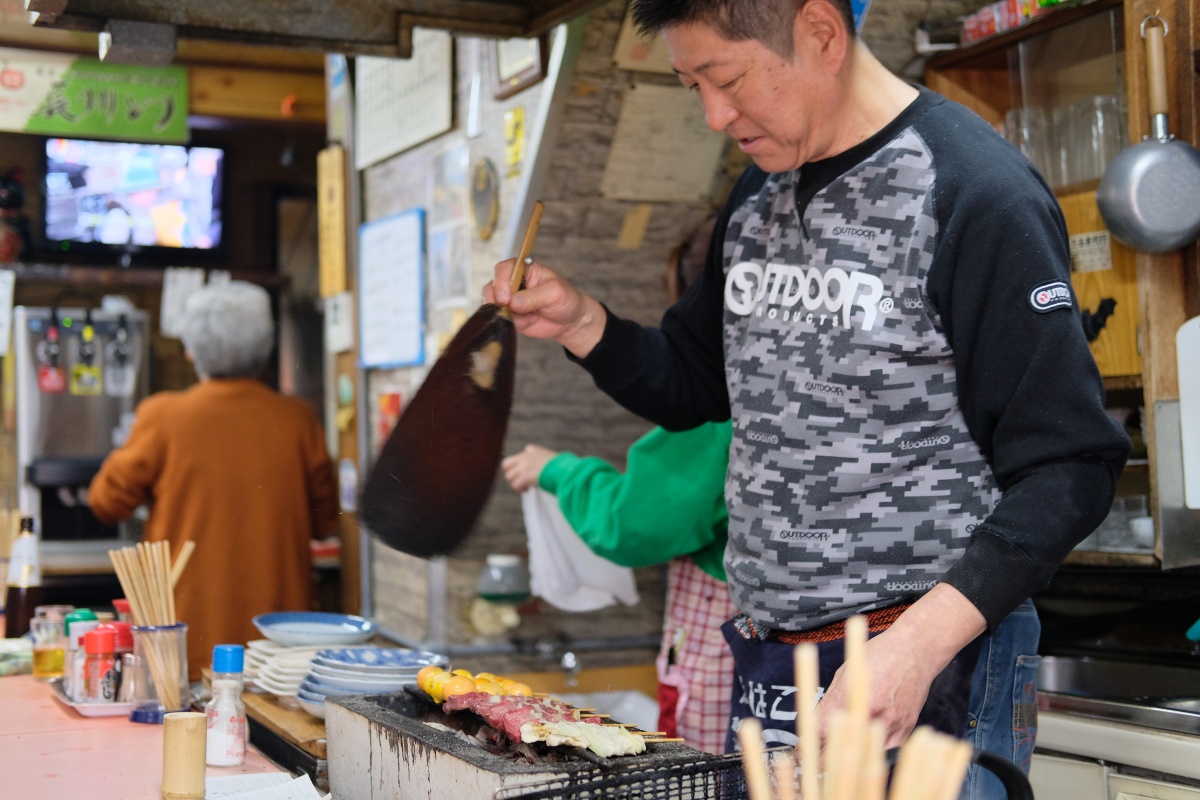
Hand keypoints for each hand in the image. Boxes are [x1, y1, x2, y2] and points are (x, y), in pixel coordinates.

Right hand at [483, 258, 606, 357]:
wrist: (570, 321)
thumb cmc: (566, 300)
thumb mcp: (554, 293)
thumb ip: (533, 297)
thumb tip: (513, 302)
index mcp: (524, 269)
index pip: (504, 269)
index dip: (501, 281)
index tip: (506, 298)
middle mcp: (513, 282)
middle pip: (493, 286)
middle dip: (498, 300)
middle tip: (509, 309)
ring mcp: (510, 299)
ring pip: (493, 305)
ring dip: (506, 313)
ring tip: (528, 316)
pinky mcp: (510, 315)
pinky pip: (502, 319)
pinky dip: (513, 323)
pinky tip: (530, 321)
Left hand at [502, 444, 558, 491]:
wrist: (564, 470)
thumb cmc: (563, 466)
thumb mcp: (551, 458)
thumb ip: (542, 461)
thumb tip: (545, 470)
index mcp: (532, 450)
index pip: (518, 456)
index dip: (520, 466)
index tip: (528, 473)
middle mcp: (525, 456)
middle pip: (506, 464)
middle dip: (512, 473)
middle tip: (521, 481)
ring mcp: (524, 466)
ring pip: (509, 476)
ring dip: (516, 483)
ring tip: (526, 487)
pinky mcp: (524, 476)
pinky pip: (515, 484)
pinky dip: (520, 489)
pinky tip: (528, 489)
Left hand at [816, 623, 939, 747]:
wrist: (916, 650)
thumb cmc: (879, 655)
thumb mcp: (845, 673)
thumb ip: (830, 702)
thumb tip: (814, 725)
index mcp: (851, 696)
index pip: (821, 731)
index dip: (808, 744)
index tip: (803, 750)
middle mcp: (871, 713)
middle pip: (841, 749)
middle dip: (826, 757)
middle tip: (818, 758)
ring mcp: (891, 725)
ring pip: (864, 756)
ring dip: (851, 757)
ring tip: (840, 756)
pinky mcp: (906, 731)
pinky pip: (885, 753)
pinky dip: (873, 752)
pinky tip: (867, 746)